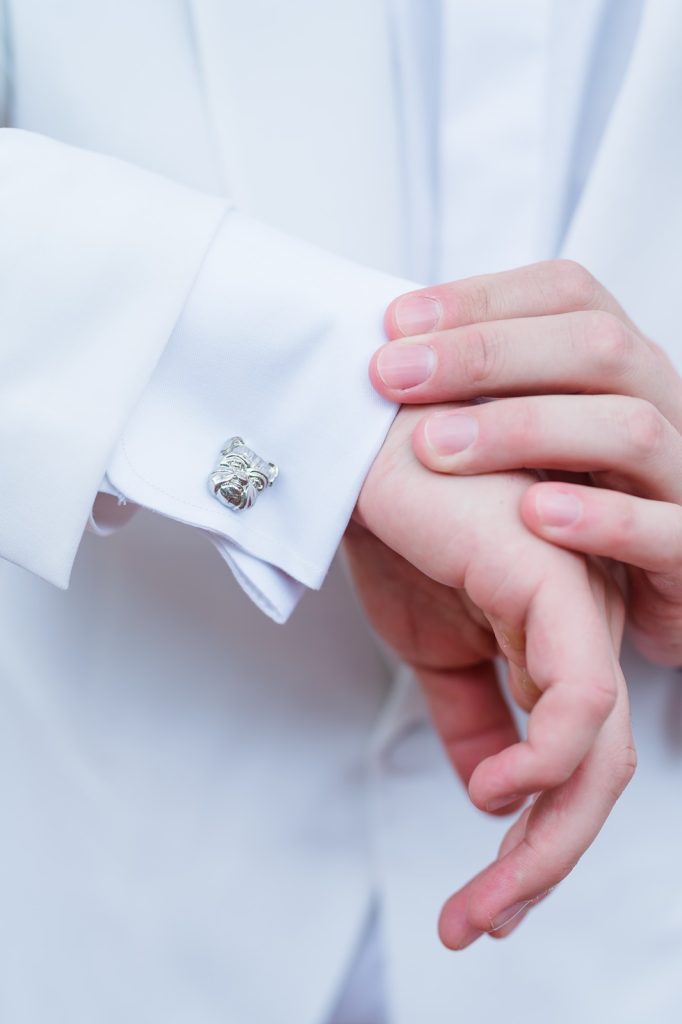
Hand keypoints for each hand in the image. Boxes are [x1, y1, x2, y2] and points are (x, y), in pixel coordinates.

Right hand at [351, 406, 633, 947]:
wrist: (350, 444)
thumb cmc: (392, 524)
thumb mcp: (425, 640)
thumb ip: (468, 710)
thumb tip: (489, 791)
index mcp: (553, 631)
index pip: (573, 755)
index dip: (535, 841)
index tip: (480, 903)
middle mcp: (580, 621)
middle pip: (596, 769)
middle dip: (542, 862)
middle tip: (479, 923)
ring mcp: (575, 599)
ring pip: (599, 750)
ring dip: (545, 843)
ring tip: (484, 904)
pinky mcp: (553, 576)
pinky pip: (583, 694)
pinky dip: (548, 761)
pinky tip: (497, 794)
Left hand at [372, 259, 681, 666]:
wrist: (655, 593)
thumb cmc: (578, 502)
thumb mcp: (538, 436)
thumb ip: (490, 389)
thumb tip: (392, 349)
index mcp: (622, 366)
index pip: (567, 294)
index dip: (482, 298)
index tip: (395, 323)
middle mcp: (662, 404)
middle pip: (598, 346)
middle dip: (486, 354)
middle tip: (392, 377)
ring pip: (628, 429)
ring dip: (526, 430)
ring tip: (436, 448)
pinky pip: (666, 530)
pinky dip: (601, 518)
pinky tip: (529, 514)